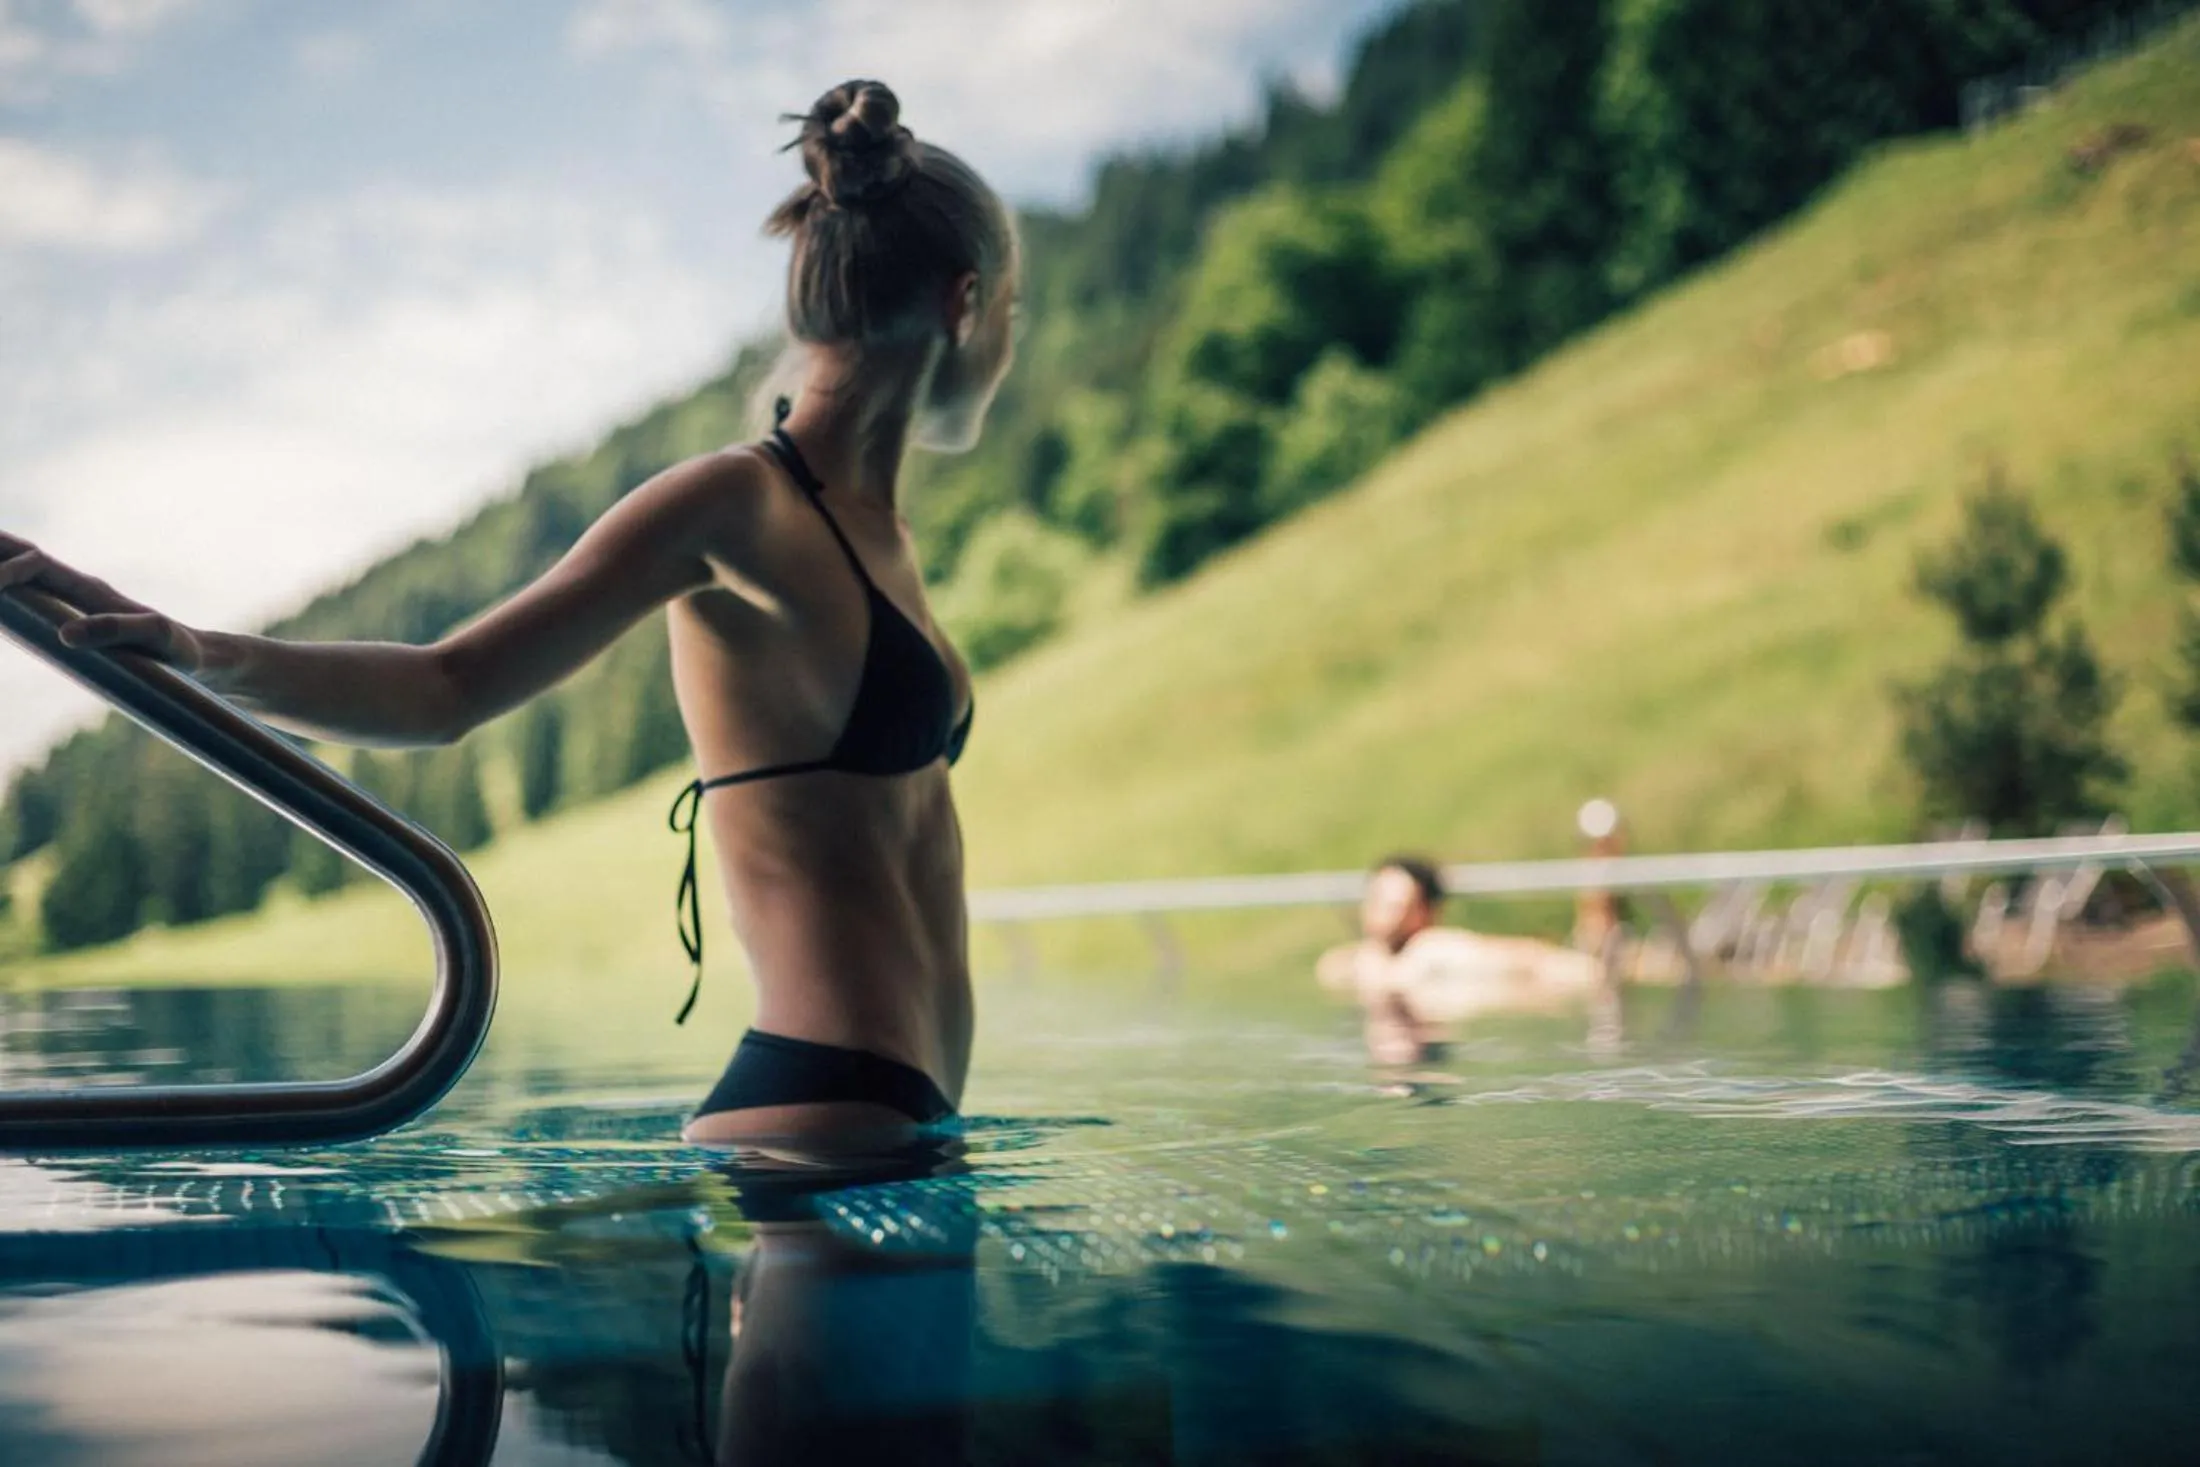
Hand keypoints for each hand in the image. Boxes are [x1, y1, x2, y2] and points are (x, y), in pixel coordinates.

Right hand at [0, 533, 207, 673]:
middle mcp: (80, 588)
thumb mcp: (155, 639)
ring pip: (26, 568)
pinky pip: (35, 589)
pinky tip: (2, 587)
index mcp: (90, 591)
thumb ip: (117, 632)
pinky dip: (11, 579)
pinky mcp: (79, 613)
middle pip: (23, 555)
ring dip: (1, 555)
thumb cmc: (180, 649)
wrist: (202, 655)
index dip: (4, 570)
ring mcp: (77, 598)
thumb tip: (67, 634)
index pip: (34, 565)